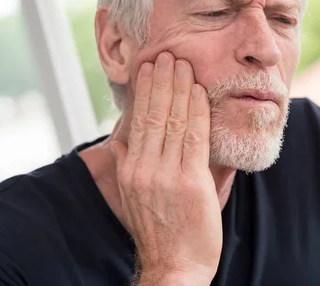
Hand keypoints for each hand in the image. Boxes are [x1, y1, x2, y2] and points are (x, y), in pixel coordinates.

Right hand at [109, 52, 221, 284]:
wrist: (175, 267)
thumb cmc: (159, 230)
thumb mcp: (133, 197)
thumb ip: (128, 165)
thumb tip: (120, 141)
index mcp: (131, 170)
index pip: (137, 121)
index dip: (144, 91)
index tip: (148, 68)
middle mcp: (143, 169)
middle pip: (152, 115)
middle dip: (161, 81)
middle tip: (166, 54)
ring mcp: (166, 175)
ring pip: (172, 121)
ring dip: (179, 88)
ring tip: (182, 64)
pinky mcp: (190, 182)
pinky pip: (193, 138)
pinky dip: (196, 112)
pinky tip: (199, 92)